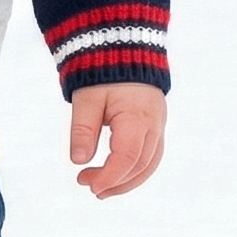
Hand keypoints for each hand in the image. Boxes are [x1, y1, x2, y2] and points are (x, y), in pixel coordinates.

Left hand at [68, 83, 165, 199]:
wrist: (124, 48)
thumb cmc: (103, 72)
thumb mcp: (87, 99)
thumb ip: (83, 129)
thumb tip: (78, 160)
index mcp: (137, 117)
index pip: (127, 157)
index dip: (109, 176)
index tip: (88, 185)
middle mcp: (154, 124)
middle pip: (141, 165)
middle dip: (116, 182)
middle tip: (88, 186)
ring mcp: (159, 125)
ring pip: (150, 164)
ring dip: (127, 181)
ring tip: (101, 189)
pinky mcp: (156, 125)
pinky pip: (151, 154)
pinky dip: (135, 168)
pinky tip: (117, 175)